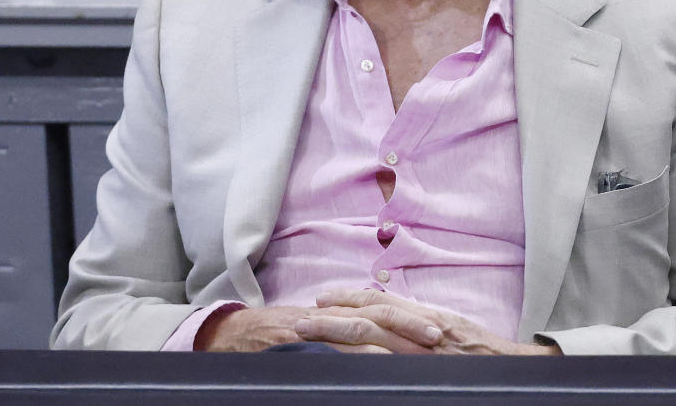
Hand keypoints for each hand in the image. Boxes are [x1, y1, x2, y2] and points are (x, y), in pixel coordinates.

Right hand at [198, 304, 441, 353]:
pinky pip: (331, 351)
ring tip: (417, 353)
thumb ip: (344, 330)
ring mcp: (316, 330)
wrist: (236, 335)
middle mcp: (332, 314)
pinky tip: (374, 366)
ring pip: (360, 333)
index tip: (437, 327)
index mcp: (339, 310)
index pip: (381, 309)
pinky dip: (354, 358)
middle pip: (378, 315)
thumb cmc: (277, 334)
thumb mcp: (315, 326)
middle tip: (439, 338)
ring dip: (391, 342)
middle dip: (409, 326)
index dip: (409, 317)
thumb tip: (378, 342)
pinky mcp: (301, 345)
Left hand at [295, 289, 560, 355]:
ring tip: (307, 333)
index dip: (350, 298)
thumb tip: (395, 323)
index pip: (381, 302)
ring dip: (336, 333)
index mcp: (428, 317)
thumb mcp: (452, 331)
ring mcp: (423, 352)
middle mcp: (423, 329)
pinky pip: (386, 364)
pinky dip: (362, 359)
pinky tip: (339, 362)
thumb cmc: (486, 354)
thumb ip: (422, 325)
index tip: (323, 298)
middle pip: (370, 316)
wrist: (517, 371)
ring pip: (372, 336)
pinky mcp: (426, 370)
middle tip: (301, 316)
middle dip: (333, 315)